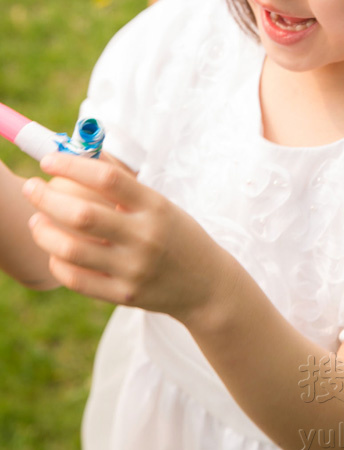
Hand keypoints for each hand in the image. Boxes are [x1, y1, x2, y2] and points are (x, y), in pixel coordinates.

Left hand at [23, 153, 234, 320]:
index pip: (107, 179)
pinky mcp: (124, 296)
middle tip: (31, 188)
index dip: (72, 166)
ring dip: (44, 232)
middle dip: (47, 199)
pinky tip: (53, 251)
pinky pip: (77, 279)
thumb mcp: (160, 204)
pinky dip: (58, 263)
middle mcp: (145, 237)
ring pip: (72, 250)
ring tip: (35, 221)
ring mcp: (133, 269)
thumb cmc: (176, 235)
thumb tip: (83, 154)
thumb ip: (124, 181)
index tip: (49, 160)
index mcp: (155, 207)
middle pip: (83, 215)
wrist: (206, 285)